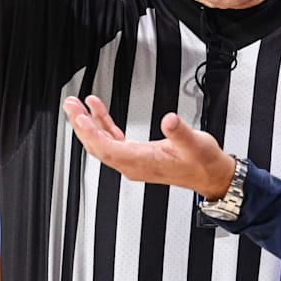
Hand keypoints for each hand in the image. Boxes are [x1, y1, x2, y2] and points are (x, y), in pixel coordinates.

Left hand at [63, 96, 234, 198]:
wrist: (210, 175)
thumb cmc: (202, 162)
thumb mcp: (194, 143)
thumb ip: (180, 132)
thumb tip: (169, 120)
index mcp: (142, 163)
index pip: (107, 148)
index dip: (91, 132)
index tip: (80, 116)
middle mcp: (133, 164)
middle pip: (97, 146)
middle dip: (81, 125)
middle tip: (70, 104)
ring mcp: (133, 161)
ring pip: (102, 143)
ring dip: (88, 124)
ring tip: (78, 105)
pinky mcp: (138, 155)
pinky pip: (113, 140)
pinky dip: (104, 125)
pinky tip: (98, 111)